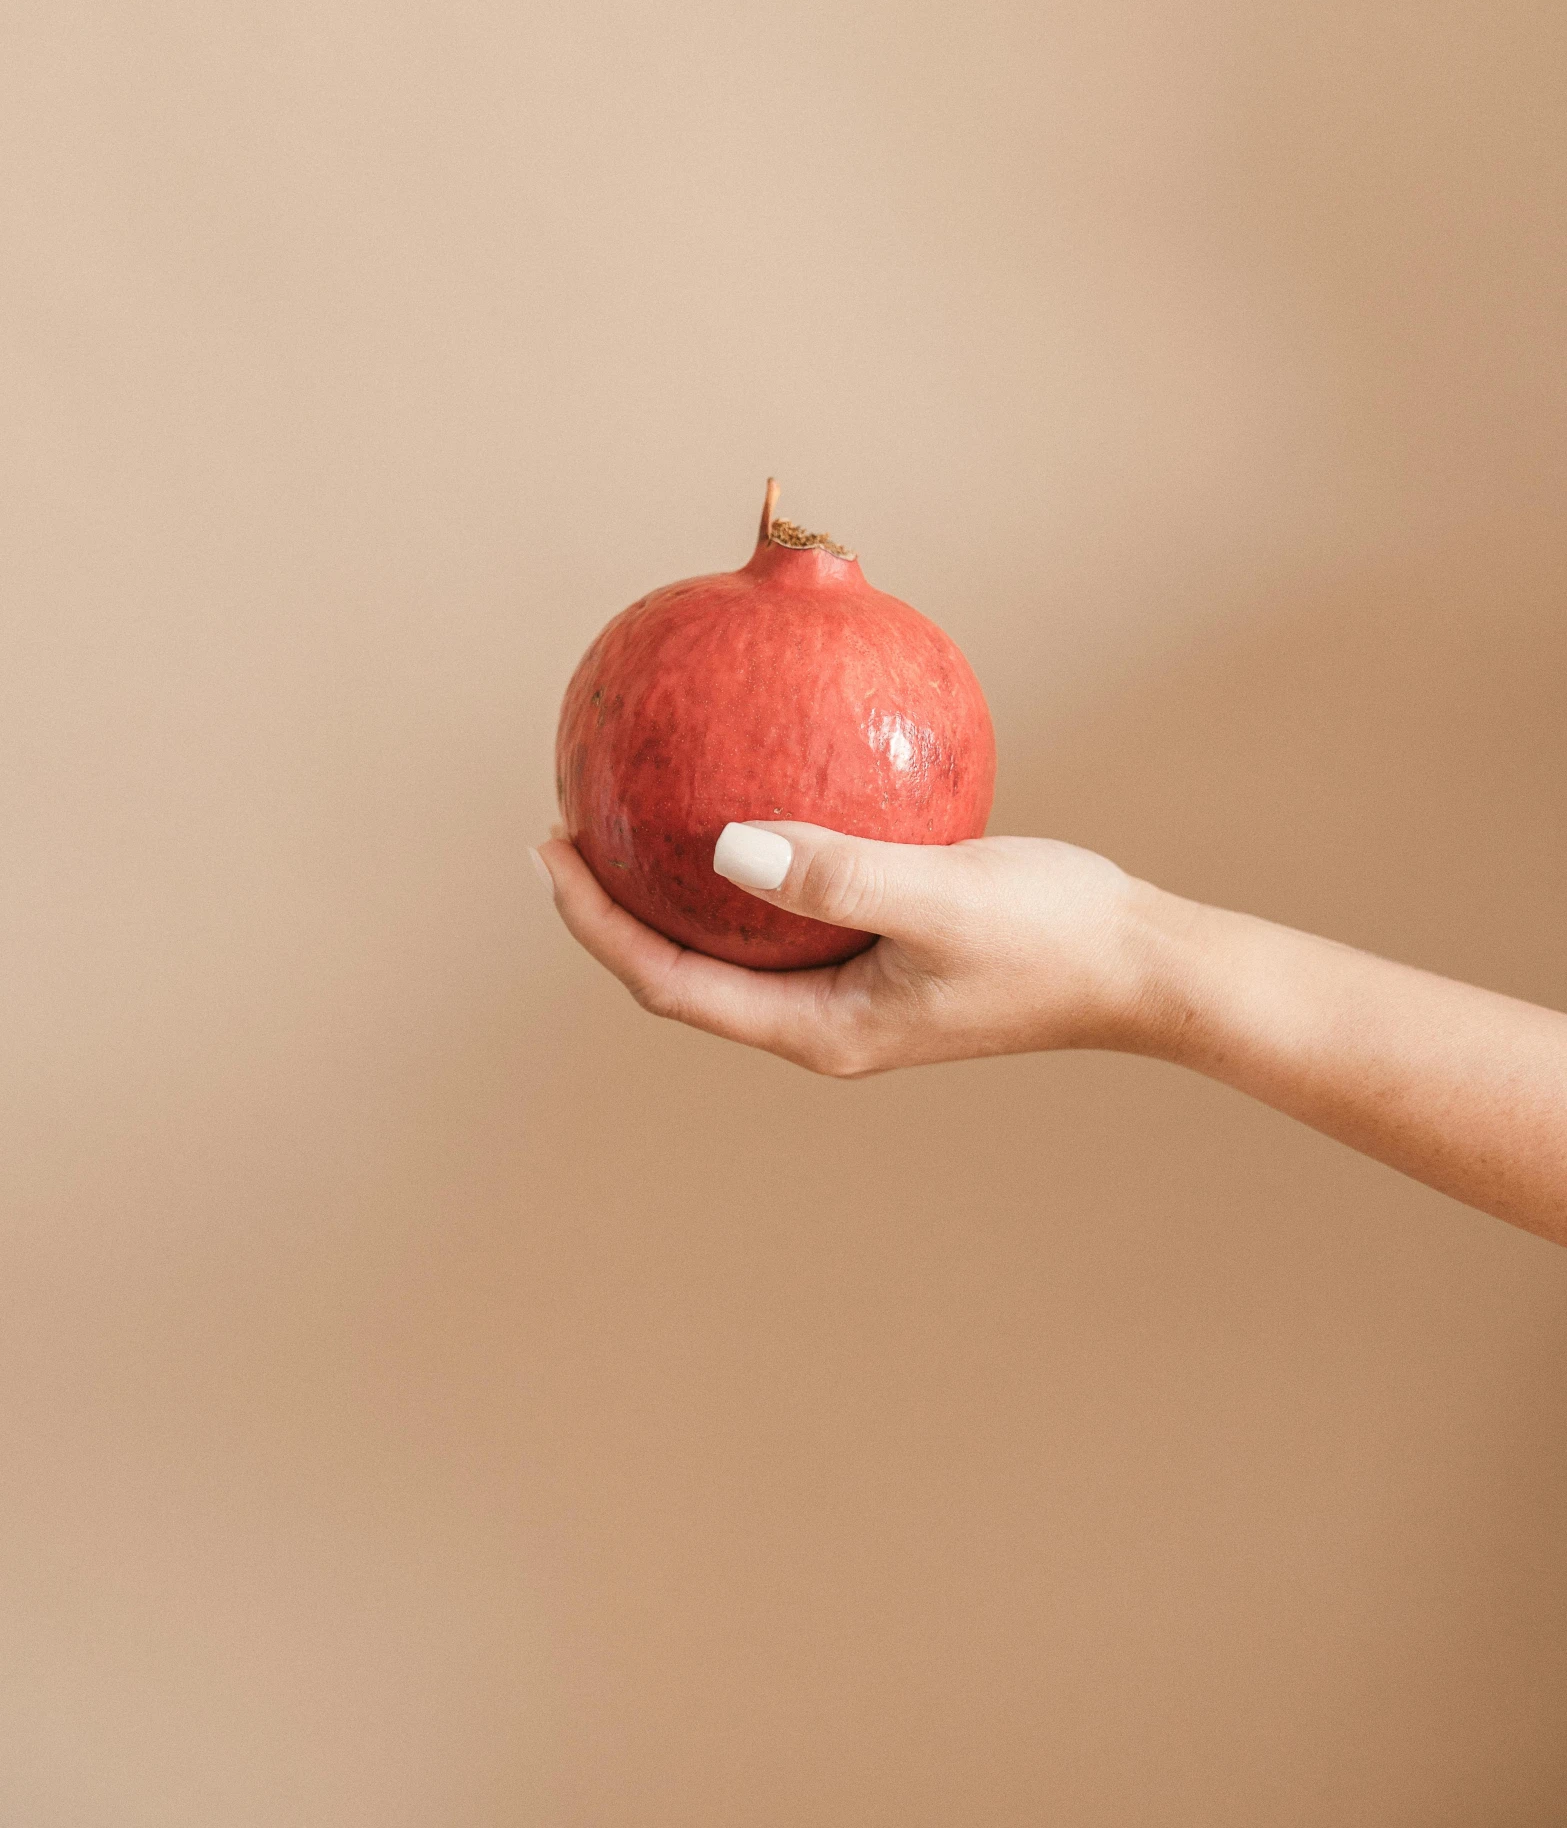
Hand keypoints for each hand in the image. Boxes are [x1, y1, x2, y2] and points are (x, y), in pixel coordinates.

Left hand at [533, 822, 1157, 1077]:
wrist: (1140, 964)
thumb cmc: (1052, 933)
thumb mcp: (941, 895)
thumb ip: (835, 872)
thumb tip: (722, 844)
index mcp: (818, 1028)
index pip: (668, 981)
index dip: (595, 923)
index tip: (551, 848)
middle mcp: (822, 1022)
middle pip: (682, 969)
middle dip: (613, 909)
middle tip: (566, 828)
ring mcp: (851, 995)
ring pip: (732, 944)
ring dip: (674, 889)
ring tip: (631, 816)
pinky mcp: (880, 957)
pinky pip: (789, 909)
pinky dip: (751, 865)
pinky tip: (752, 798)